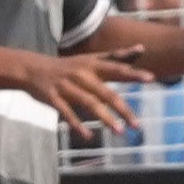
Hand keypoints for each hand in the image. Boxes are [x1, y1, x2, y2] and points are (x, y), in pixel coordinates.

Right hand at [28, 45, 146, 139]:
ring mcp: (67, 87)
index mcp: (93, 65)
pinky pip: (67, 113)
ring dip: (105, 119)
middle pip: (106, 93)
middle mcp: (82, 75)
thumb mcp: (92, 58)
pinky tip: (88, 135)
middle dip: (123, 109)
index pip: (117, 68)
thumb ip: (117, 56)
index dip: (133, 73)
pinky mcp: (54, 98)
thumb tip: (142, 48)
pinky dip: (77, 124)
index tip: (151, 78)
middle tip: (138, 125)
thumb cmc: (69, 66)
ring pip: (90, 104)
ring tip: (120, 131)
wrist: (33, 68)